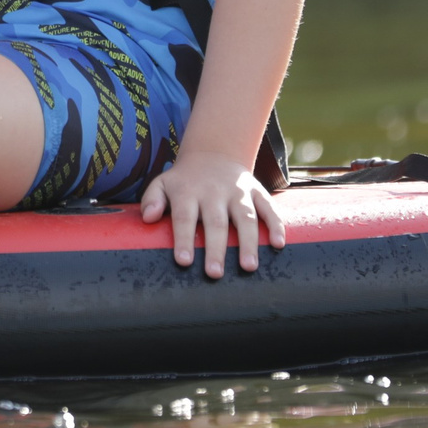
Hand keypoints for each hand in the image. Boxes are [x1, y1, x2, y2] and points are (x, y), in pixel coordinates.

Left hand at [139, 148, 286, 278]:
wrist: (214, 153)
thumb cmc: (184, 180)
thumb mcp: (162, 183)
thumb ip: (152, 199)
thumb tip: (148, 218)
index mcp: (189, 192)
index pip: (185, 217)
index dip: (184, 239)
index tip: (183, 261)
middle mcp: (215, 192)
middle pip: (216, 222)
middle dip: (216, 249)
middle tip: (214, 273)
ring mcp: (238, 191)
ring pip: (245, 217)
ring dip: (248, 242)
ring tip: (248, 267)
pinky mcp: (257, 191)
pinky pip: (269, 207)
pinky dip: (276, 224)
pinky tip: (279, 244)